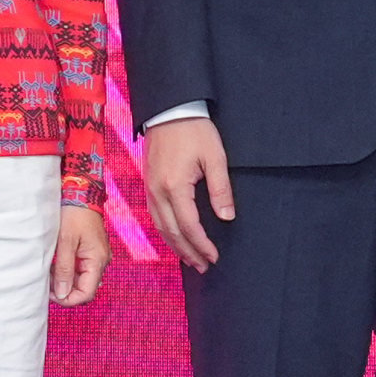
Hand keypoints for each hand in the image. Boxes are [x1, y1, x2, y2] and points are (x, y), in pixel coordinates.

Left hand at [50, 202, 113, 306]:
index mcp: (97, 261)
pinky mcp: (91, 251)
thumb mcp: (65, 242)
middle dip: (65, 289)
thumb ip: (64, 269)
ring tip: (49, 270)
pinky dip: (67, 269)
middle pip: (84, 288)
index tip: (51, 294)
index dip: (69, 299)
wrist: (81, 193)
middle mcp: (101, 261)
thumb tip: (62, 294)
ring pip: (81, 279)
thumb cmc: (74, 215)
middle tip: (47, 282)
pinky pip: (81, 268)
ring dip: (65, 279)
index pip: (86, 293)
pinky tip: (55, 262)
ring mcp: (97, 256)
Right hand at [142, 118, 237, 274]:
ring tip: (190, 259)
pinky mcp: (148, 183)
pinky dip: (165, 231)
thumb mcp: (214, 157)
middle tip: (203, 267)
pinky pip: (154, 215)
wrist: (169, 110)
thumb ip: (220, 189)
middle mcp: (158, 191)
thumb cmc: (194, 131)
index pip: (189, 226)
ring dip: (175, 245)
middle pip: (172, 232)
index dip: (202, 244)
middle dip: (188, 252)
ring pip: (160, 226)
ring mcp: (149, 188)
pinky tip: (174, 237)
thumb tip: (226, 217)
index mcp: (175, 186)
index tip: (214, 257)